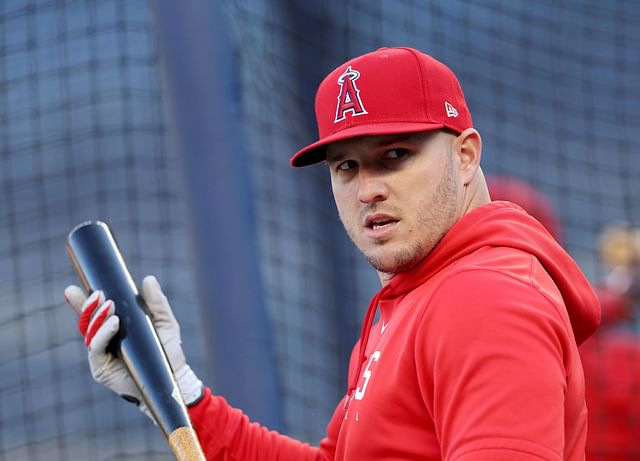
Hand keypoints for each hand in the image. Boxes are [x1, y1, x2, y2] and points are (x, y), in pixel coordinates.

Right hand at [64, 275, 202, 420]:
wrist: (173, 377)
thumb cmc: (167, 350)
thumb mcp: (165, 322)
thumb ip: (157, 302)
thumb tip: (148, 279)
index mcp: (115, 327)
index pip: (94, 312)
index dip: (82, 300)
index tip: (75, 287)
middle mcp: (104, 340)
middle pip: (86, 320)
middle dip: (86, 306)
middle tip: (96, 294)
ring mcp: (101, 354)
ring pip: (89, 333)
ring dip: (97, 317)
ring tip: (109, 306)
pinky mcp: (101, 369)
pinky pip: (95, 349)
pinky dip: (102, 334)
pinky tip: (113, 324)